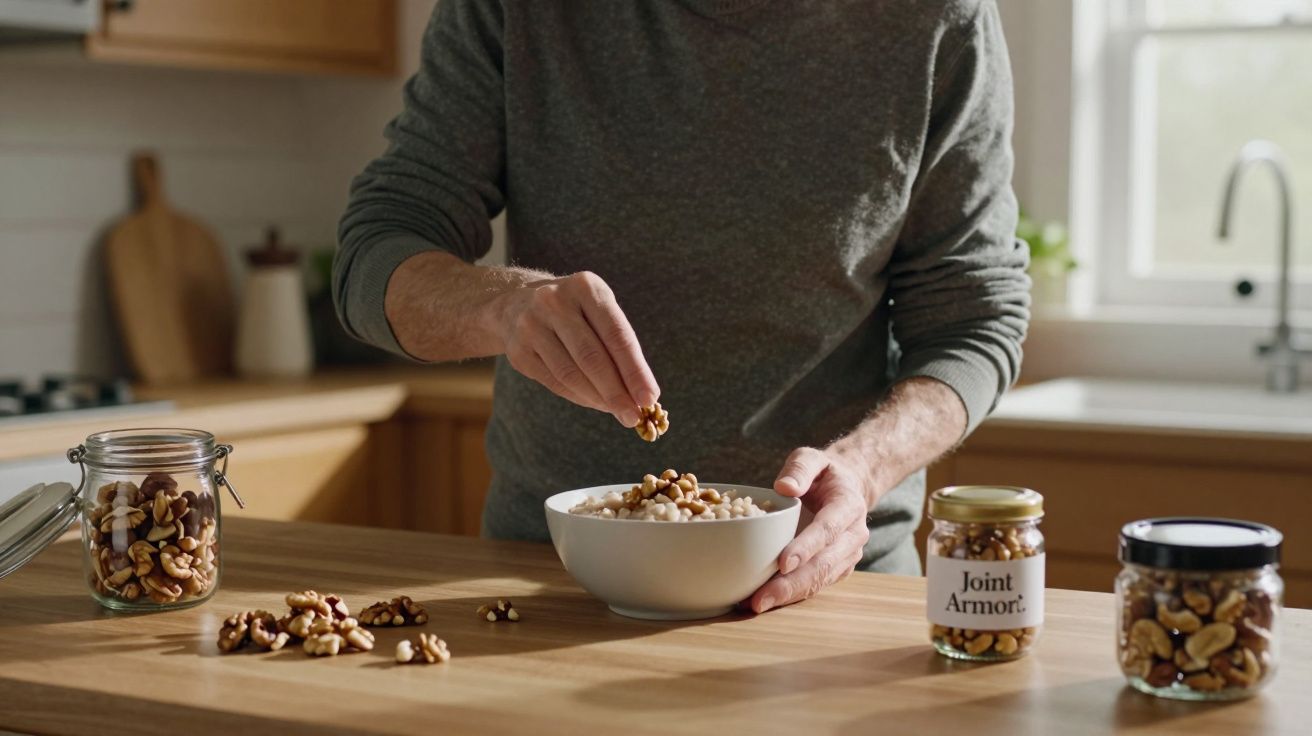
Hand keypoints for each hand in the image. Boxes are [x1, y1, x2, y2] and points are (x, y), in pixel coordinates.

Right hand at [494, 271, 659, 426]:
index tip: (649, 397)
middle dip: (616, 392)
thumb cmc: (574, 312)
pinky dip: (579, 396)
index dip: (634, 370)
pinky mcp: (518, 351)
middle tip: (634, 416)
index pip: (616, 335)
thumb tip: (641, 394)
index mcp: (585, 287)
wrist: (516, 304)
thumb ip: (619, 346)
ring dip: (598, 399)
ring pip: (570, 374)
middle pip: (591, 357)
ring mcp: (531, 326)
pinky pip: (554, 382)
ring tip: (618, 411)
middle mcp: (554, 302)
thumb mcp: (598, 311)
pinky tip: (595, 402)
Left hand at [748, 447, 872, 612]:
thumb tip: (784, 487)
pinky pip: (815, 586)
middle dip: (792, 584)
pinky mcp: (836, 569)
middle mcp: (853, 535)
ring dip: (789, 596)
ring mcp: (847, 555)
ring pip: (820, 581)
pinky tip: (763, 600)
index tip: (783, 563)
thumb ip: (799, 468)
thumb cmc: (823, 474)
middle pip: (824, 564)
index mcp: (848, 506)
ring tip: (756, 605)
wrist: (847, 488)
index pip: (828, 529)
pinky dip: (791, 596)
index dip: (807, 547)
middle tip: (761, 598)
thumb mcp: (812, 458)